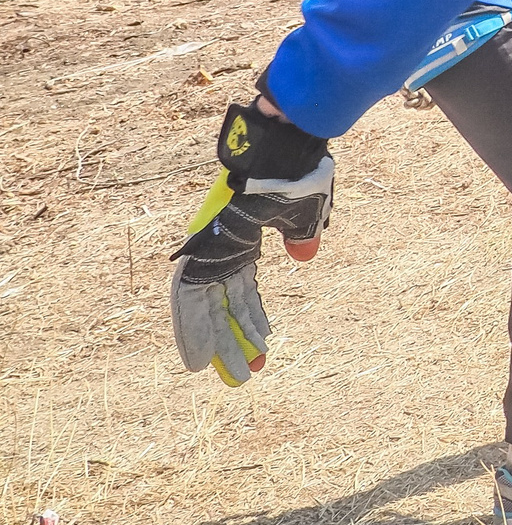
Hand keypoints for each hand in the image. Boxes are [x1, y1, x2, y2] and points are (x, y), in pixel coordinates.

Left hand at [170, 99, 333, 386]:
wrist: (283, 149)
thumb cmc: (297, 175)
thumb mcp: (306, 215)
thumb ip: (300, 238)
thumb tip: (303, 258)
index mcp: (244, 244)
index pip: (243, 293)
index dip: (252, 323)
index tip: (262, 350)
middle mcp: (222, 251)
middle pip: (223, 306)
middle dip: (235, 342)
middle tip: (244, 374)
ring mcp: (210, 251)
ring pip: (205, 309)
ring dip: (216, 344)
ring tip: (227, 374)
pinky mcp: (202, 251)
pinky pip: (191, 302)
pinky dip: (195, 331)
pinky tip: (199, 358)